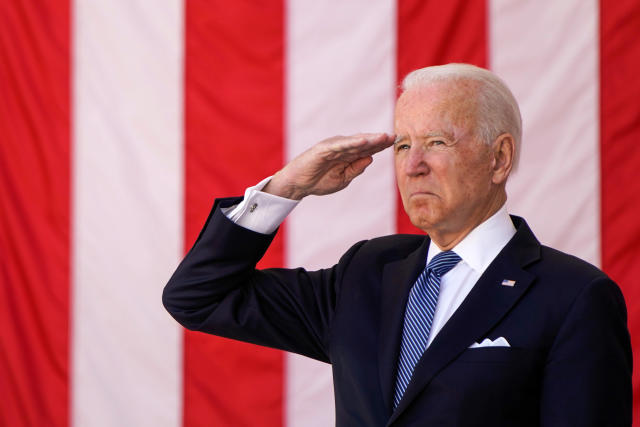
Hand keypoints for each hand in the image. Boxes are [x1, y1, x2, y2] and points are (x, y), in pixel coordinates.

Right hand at [263, 133, 394, 199]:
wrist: (299, 184)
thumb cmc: (319, 181)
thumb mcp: (343, 179)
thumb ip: (356, 169)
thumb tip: (370, 158)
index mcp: (348, 155)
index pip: (368, 149)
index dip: (381, 146)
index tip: (395, 143)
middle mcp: (342, 147)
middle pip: (364, 142)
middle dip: (379, 140)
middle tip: (394, 136)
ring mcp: (333, 146)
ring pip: (354, 142)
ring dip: (369, 139)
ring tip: (383, 137)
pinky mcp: (324, 148)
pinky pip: (340, 145)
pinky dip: (351, 143)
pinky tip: (363, 141)